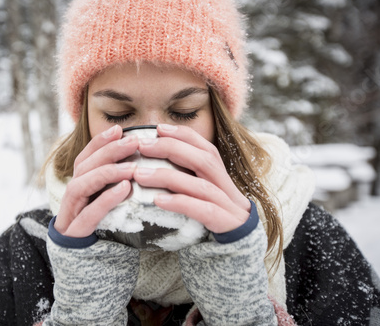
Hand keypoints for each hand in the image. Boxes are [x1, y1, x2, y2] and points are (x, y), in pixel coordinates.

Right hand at [54, 125, 138, 236]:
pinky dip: (106, 199)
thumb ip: (119, 185)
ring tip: (132, 167)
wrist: (89, 270)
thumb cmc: (105, 232)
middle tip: (133, 142)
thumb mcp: (111, 204)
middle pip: (82, 167)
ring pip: (79, 186)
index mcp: (79, 188)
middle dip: (107, 152)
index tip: (119, 129)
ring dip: (106, 172)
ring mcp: (70, 216)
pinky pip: (88, 214)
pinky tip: (125, 189)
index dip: (99, 142)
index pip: (84, 158)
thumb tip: (143, 164)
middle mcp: (71, 199)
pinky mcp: (75, 234)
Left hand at [133, 124, 250, 233]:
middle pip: (204, 160)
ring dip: (168, 177)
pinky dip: (180, 203)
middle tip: (143, 146)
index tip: (158, 128)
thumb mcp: (201, 196)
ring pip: (200, 185)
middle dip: (172, 149)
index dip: (183, 135)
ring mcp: (228, 206)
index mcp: (220, 176)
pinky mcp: (226, 224)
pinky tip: (158, 201)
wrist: (239, 251)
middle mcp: (226, 187)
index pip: (205, 147)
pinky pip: (203, 211)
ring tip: (140, 174)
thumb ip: (186, 179)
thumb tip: (152, 164)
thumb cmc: (213, 219)